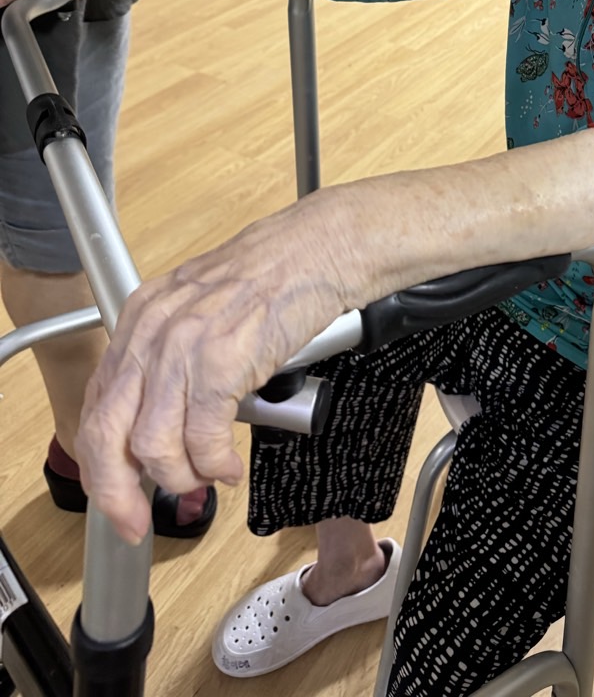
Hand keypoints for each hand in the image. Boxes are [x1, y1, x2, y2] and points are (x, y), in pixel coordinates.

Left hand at [76, 201, 347, 543]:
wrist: (318, 250)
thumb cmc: (274, 276)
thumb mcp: (200, 307)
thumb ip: (172, 356)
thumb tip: (164, 423)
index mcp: (140, 318)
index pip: (97, 405)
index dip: (101, 464)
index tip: (118, 496)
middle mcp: (152, 331)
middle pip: (106, 433)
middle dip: (118, 492)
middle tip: (137, 523)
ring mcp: (184, 346)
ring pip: (152, 445)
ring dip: (180, 477)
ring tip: (208, 477)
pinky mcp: (221, 362)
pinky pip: (202, 438)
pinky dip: (214, 465)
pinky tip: (229, 466)